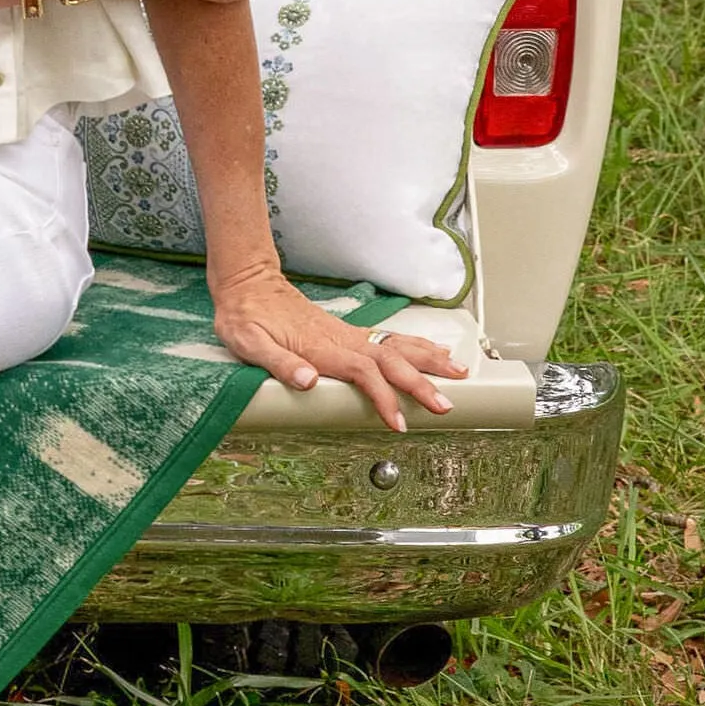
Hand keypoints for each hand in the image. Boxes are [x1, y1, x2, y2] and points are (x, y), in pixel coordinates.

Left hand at [207, 266, 469, 432]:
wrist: (247, 283)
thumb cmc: (245, 315)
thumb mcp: (248, 342)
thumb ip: (277, 362)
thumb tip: (305, 380)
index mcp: (322, 348)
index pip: (363, 374)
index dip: (383, 398)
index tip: (398, 422)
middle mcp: (342, 339)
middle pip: (391, 360)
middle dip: (421, 382)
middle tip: (446, 404)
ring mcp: (348, 334)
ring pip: (397, 346)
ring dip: (429, 359)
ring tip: (459, 372)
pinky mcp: (347, 333)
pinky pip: (389, 340)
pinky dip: (415, 347)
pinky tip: (432, 351)